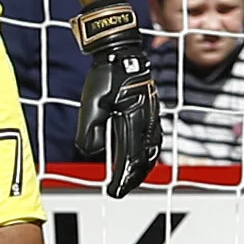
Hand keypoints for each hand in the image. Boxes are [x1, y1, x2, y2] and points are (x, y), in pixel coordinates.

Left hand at [71, 0, 161, 197]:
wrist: (122, 51)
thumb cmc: (105, 74)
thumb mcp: (91, 100)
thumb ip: (91, 127)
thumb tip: (92, 151)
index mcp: (134, 117)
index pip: (129, 156)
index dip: (122, 178)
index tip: (114, 192)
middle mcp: (148, 119)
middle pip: (144, 158)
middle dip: (132, 178)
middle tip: (120, 191)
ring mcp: (152, 115)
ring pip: (151, 151)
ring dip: (141, 168)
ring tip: (130, 180)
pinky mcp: (151, 112)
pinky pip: (152, 139)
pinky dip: (146, 154)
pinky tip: (139, 159)